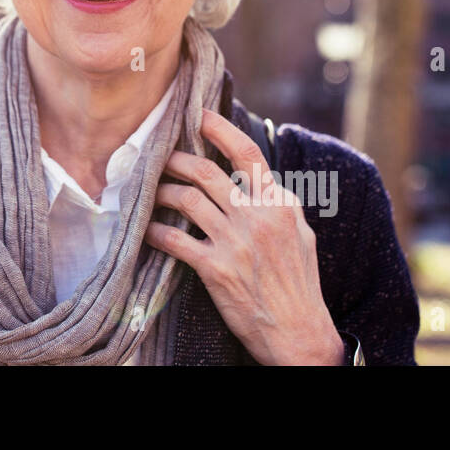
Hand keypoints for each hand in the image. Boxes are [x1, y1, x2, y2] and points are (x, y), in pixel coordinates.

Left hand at [144, 110, 342, 364]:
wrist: (300, 334)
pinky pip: (175, 239)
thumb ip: (278, 203)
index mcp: (280, 203)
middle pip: (206, 171)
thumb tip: (259, 179)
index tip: (198, 115)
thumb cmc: (300, 285)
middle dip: (176, 160)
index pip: (247, 154)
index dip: (220, 129)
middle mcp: (258, 216)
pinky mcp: (216, 268)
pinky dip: (157, 232)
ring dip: (162, 192)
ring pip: (186, 199)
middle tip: (160, 157)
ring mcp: (236, 241)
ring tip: (152, 193)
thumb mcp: (300, 235)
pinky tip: (148, 231)